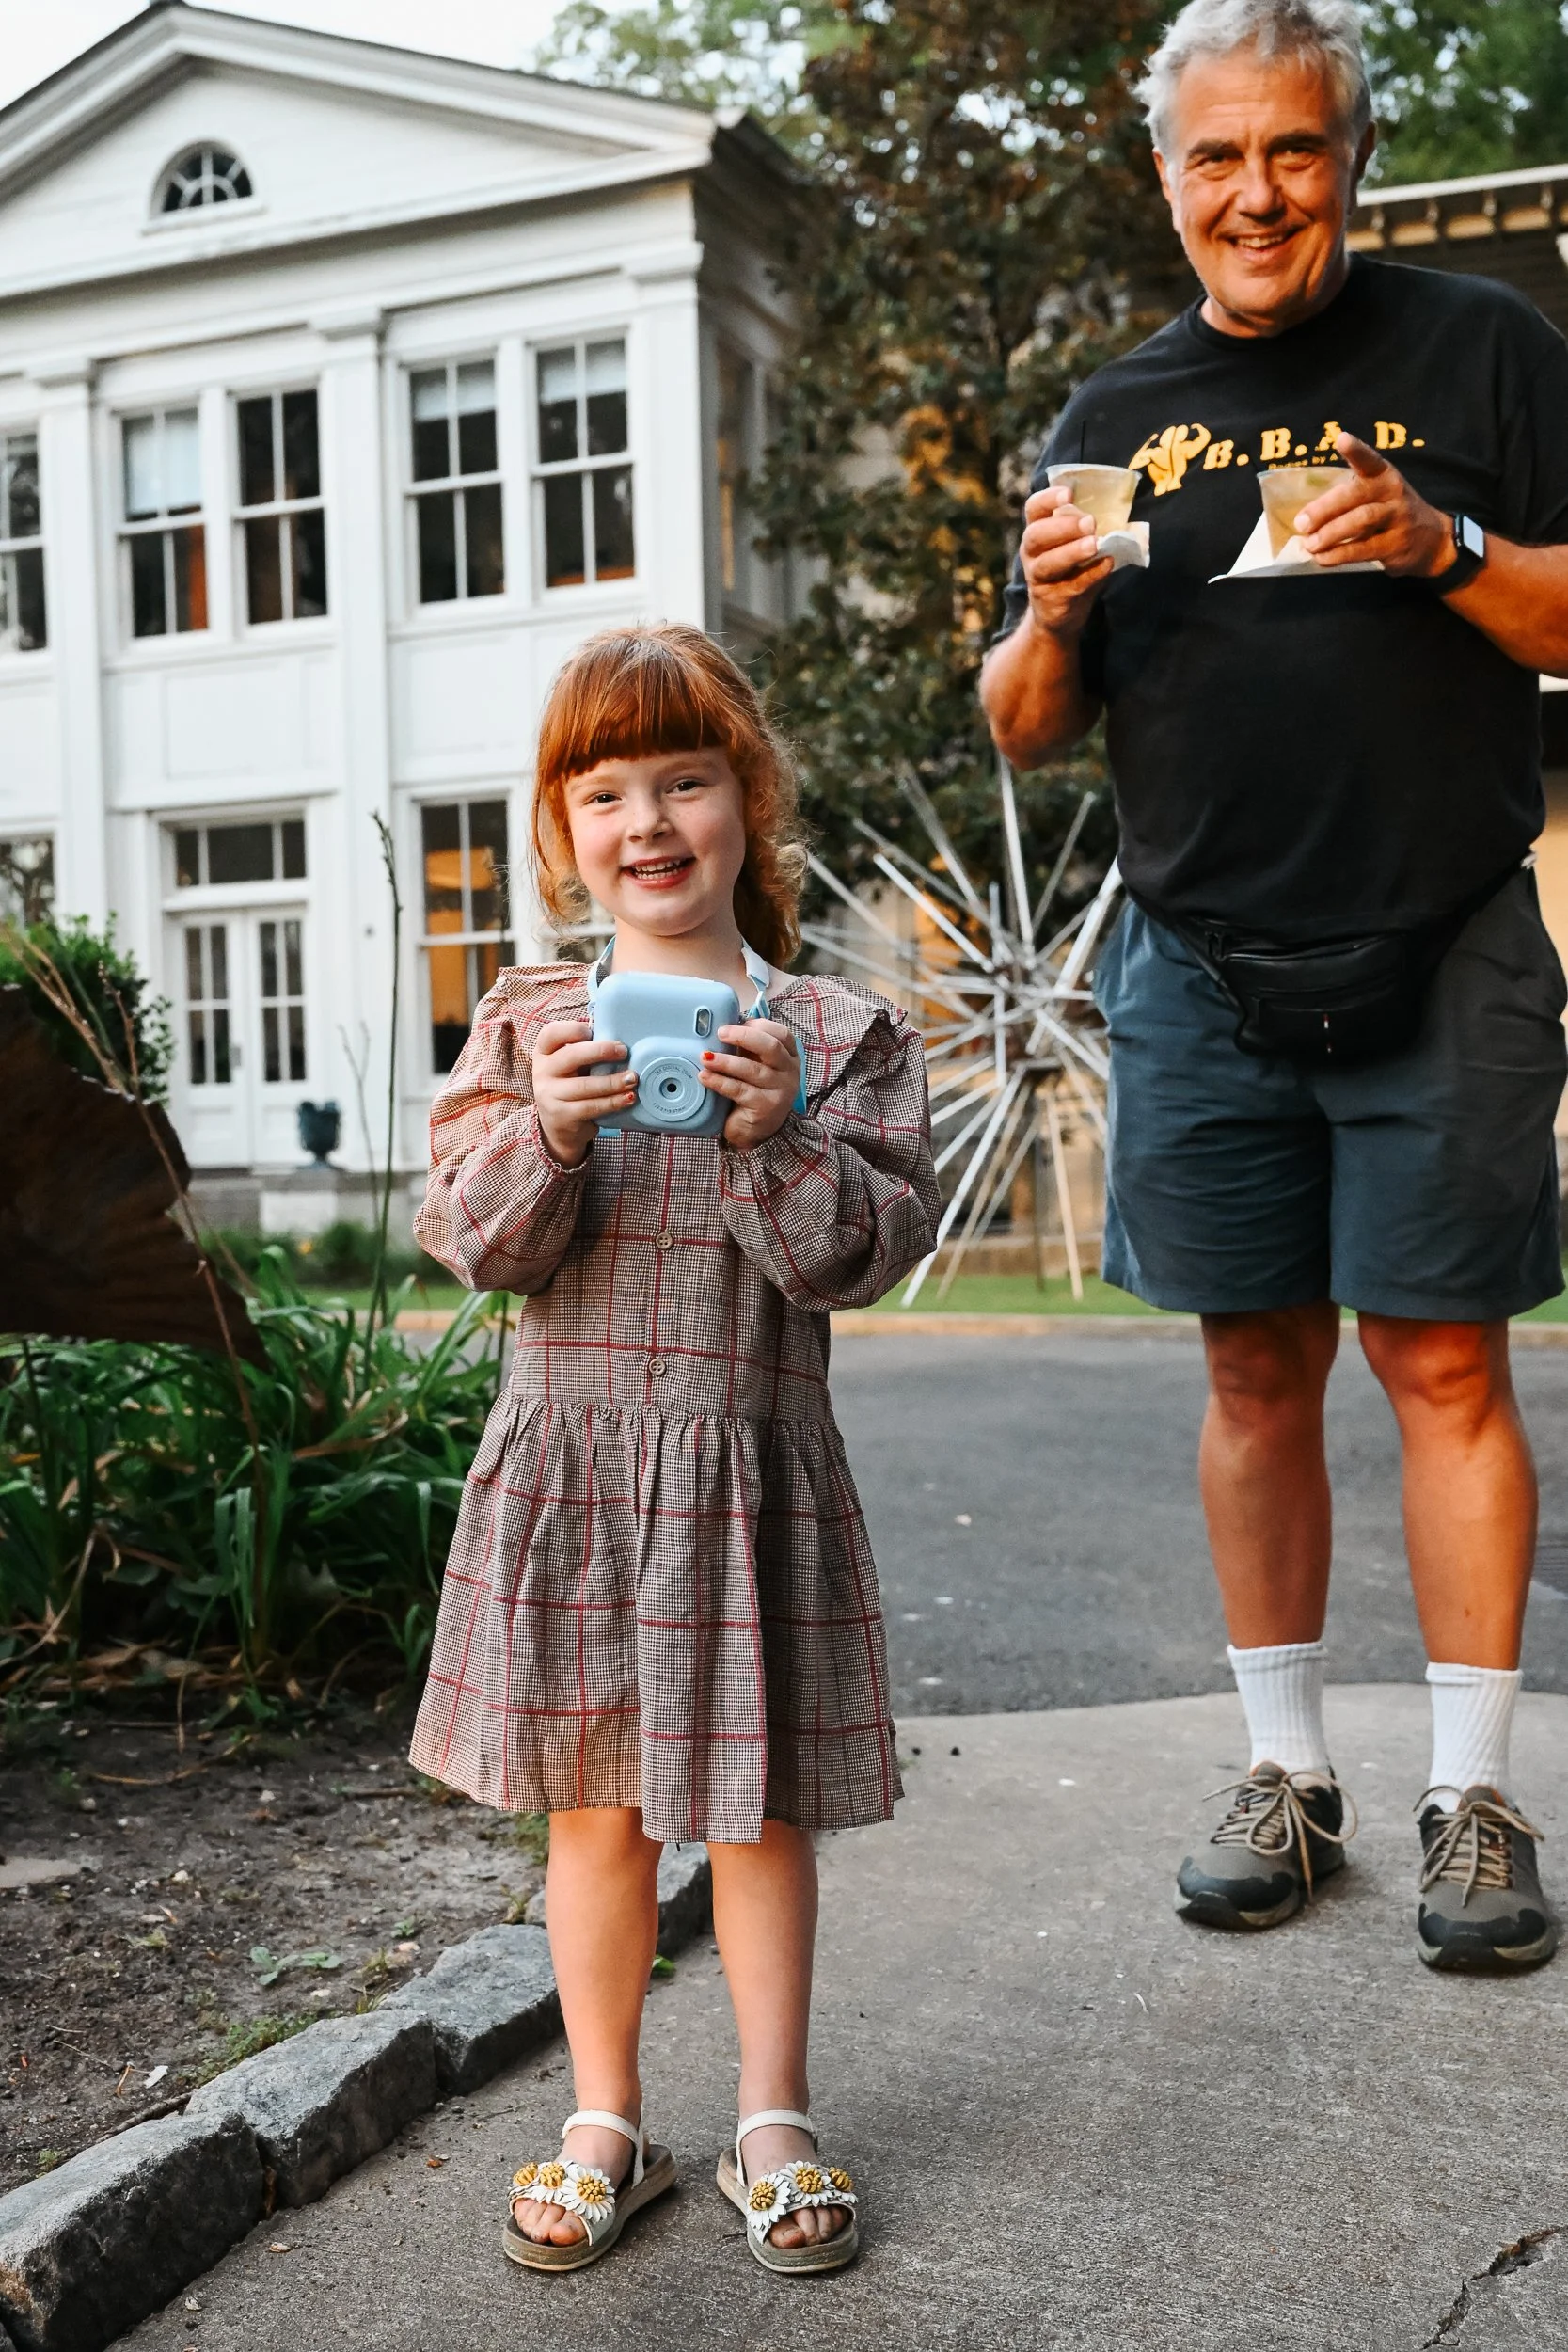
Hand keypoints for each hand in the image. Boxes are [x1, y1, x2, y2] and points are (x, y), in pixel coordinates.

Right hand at [531, 1020, 635, 1166]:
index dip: (572, 1029)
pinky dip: (613, 1101)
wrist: (559, 1126)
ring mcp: (549, 1095)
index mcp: (544, 1052)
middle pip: (571, 1055)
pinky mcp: (561, 1115)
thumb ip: (585, 1051)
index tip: (592, 1031)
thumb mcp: (571, 1066)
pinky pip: (591, 1106)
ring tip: (632, 1078)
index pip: (551, 1033)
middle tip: (623, 1051)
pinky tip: (628, 1097)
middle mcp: (542, 1072)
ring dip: (613, 1081)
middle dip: (601, 1051)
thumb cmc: (571, 1086)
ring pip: (585, 1085)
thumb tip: (618, 1041)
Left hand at [701, 1019, 800, 1151]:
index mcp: (789, 1057)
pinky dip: (720, 1082)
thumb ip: (747, 1047)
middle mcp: (790, 1072)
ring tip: (705, 1057)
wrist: (755, 1130)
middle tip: (720, 1033)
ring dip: (725, 1061)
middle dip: (743, 1036)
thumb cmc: (752, 1091)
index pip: (781, 1034)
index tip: (735, 1022)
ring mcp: (781, 1091)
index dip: (759, 1025)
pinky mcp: (766, 1107)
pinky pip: (740, 1090)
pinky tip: (705, 1077)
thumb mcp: (755, 1065)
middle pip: (771, 1047)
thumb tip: (723, 1025)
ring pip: (753, 1070)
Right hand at [1017, 485, 1115, 637]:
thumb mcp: (1075, 544)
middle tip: (1090, 523)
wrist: (1059, 615)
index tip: (1069, 494)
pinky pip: (1070, 586)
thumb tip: (1118, 514)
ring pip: (1046, 564)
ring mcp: (1037, 578)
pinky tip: (1106, 564)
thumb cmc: (1071, 570)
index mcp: (1037, 530)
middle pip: (1035, 535)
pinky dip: (1090, 575)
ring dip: (1071, 552)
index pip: (1034, 508)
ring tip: (1094, 545)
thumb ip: (1087, 529)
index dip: (1048, 499)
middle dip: (1063, 527)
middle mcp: (1031, 553)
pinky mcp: (1051, 600)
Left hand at [1295, 432, 1455, 578]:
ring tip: (1309, 544)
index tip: (1342, 439)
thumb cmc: (1390, 512)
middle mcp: (1392, 492)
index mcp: (1383, 474)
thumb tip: (1304, 516)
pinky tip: (1322, 558)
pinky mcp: (1396, 545)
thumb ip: (1349, 497)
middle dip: (1325, 508)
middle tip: (1301, 522)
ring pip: (1360, 521)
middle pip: (1356, 495)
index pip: (1369, 459)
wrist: (1432, 539)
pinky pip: (1363, 548)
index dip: (1356, 450)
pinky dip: (1339, 554)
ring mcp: (1397, 518)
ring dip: (1330, 533)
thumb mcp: (1378, 494)